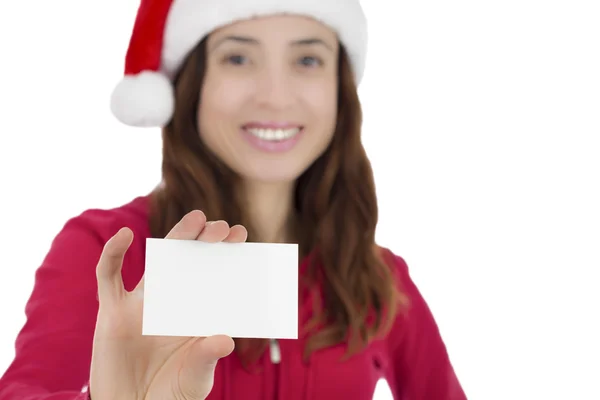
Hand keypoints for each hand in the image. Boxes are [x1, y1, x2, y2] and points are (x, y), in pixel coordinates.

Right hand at [89, 210, 246, 399]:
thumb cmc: (171, 394)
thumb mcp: (195, 376)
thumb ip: (207, 357)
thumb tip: (226, 339)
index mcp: (193, 314)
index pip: (212, 278)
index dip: (226, 257)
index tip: (241, 237)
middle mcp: (170, 303)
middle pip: (189, 263)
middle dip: (206, 242)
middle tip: (223, 227)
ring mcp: (141, 304)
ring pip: (158, 262)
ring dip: (176, 238)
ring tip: (197, 219)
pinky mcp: (112, 312)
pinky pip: (108, 277)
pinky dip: (112, 254)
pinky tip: (124, 235)